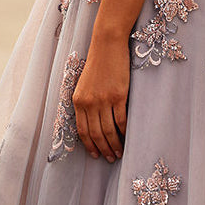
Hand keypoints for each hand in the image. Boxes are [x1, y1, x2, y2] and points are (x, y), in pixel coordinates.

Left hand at [71, 28, 129, 160]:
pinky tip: (127, 137)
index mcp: (78, 101)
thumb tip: (93, 122)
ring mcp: (104, 100)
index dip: (89, 145)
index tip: (95, 155)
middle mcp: (89, 102)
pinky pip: (121, 119)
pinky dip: (124, 131)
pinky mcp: (119, 96)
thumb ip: (85, 103)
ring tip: (119, 152)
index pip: (82, 130)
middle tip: (110, 158)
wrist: (107, 45)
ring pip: (109, 130)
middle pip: (96, 133)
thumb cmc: (97, 64)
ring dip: (114, 144)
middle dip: (103, 149)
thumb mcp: (84, 85)